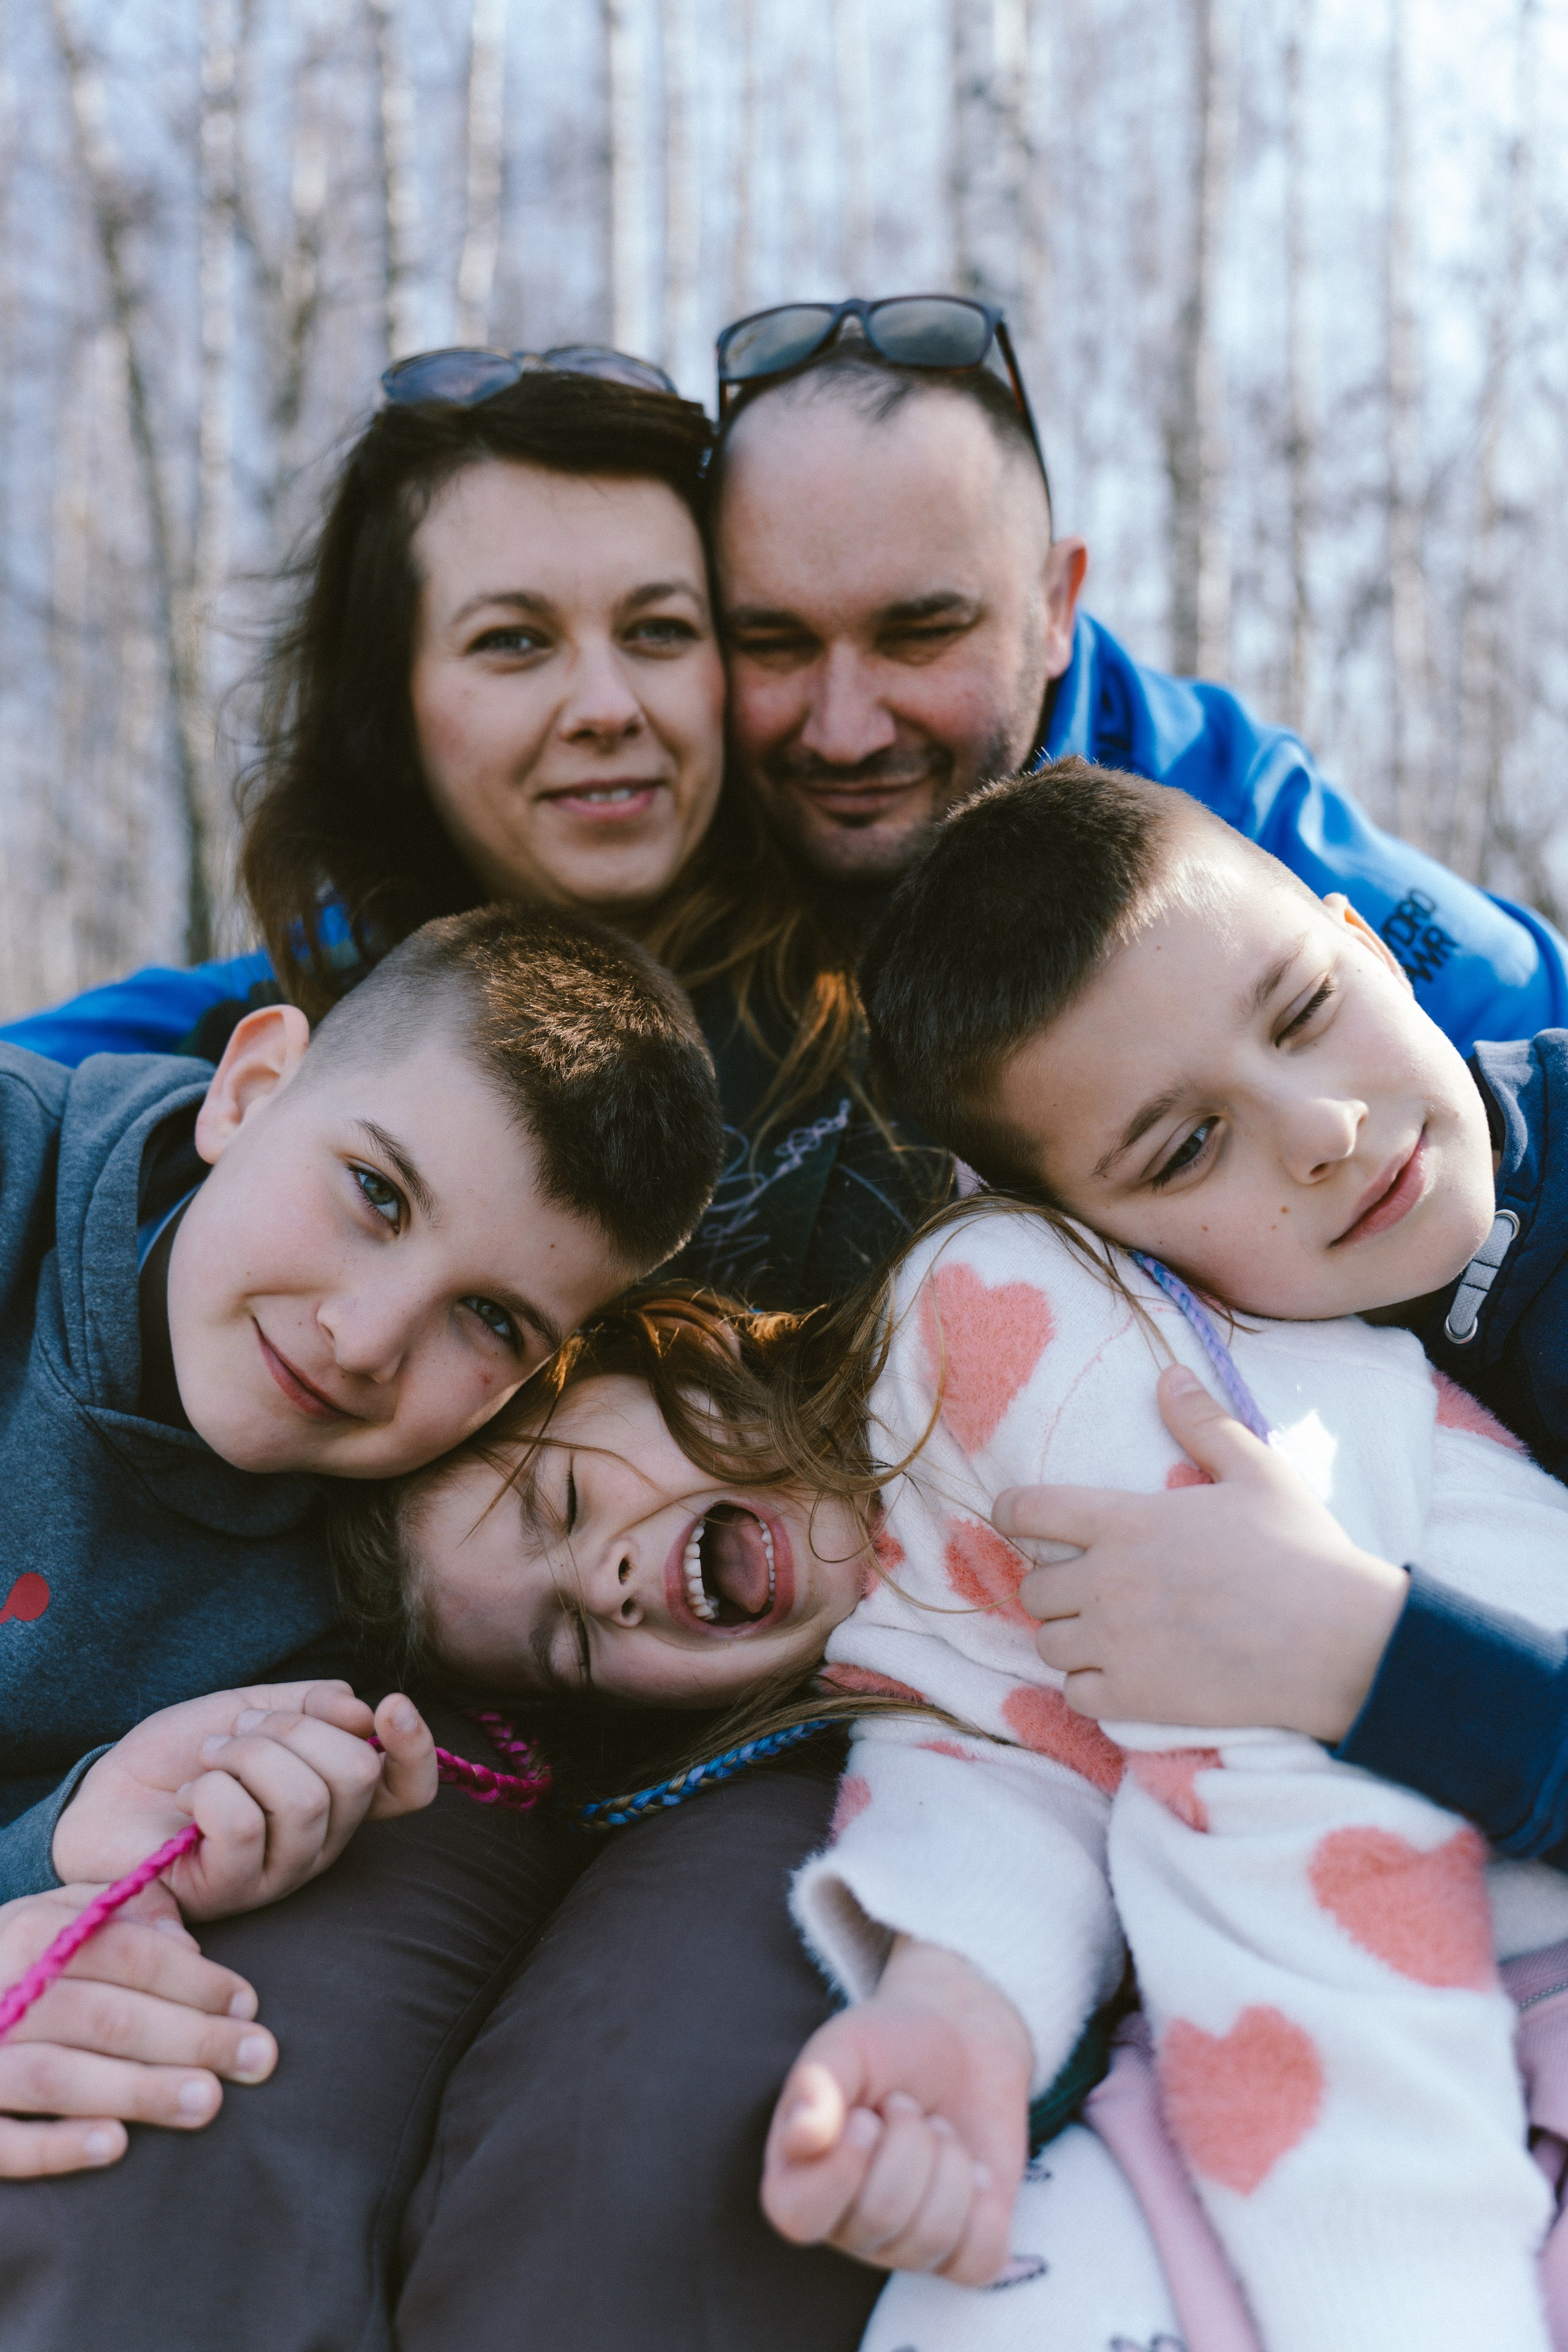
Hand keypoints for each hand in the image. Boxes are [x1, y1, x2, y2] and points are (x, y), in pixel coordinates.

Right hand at [0, 1879, 275, 2176]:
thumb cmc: (13, 1964)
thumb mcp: (54, 1918)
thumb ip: (116, 1917)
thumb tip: (184, 1943)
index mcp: (32, 1933)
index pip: (129, 1954)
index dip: (195, 1980)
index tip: (248, 2004)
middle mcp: (2, 1990)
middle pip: (106, 2015)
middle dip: (190, 2037)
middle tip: (257, 2058)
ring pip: (59, 2076)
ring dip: (138, 2089)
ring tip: (207, 2102)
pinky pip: (2, 2140)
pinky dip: (56, 2144)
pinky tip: (115, 2146)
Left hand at [52, 1682, 437, 1918]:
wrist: (110, 1796)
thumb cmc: (182, 1758)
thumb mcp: (252, 1710)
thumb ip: (311, 1705)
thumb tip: (362, 1710)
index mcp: (336, 1795)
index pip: (410, 1788)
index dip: (416, 1748)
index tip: (390, 1704)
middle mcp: (322, 1840)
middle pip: (358, 1775)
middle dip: (292, 1729)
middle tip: (240, 1732)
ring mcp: (282, 1872)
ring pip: (305, 1799)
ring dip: (246, 1756)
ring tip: (210, 1759)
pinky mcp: (233, 1890)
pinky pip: (245, 1825)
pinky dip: (212, 1789)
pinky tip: (190, 1797)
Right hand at [762, 1936, 1030, 2282]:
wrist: (962, 2041)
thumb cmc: (889, 2045)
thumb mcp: (846, 2046)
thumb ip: (817, 2085)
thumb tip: (801, 2138)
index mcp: (800, 2180)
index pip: (799, 2216)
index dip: (841, 2167)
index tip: (866, 2115)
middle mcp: (847, 2225)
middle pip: (880, 2217)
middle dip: (909, 2141)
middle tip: (906, 2105)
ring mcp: (904, 2246)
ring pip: (933, 2237)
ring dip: (948, 2161)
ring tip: (938, 2128)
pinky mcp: (962, 2254)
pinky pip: (979, 2261)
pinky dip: (986, 2207)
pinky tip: (976, 2170)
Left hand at [993, 1364, 1409, 1740]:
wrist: (1338, 1640)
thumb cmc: (1300, 1550)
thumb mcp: (1257, 1471)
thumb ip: (1204, 1423)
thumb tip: (1169, 1375)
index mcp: (1127, 1521)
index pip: (1026, 1510)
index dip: (1012, 1513)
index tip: (1020, 1521)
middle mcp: (1108, 1581)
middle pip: (1032, 1586)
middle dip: (1053, 1585)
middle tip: (1089, 1587)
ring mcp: (1117, 1643)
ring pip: (1046, 1642)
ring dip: (1068, 1637)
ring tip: (1105, 1633)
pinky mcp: (1136, 1696)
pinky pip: (1074, 1692)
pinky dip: (1089, 1685)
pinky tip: (1120, 1675)